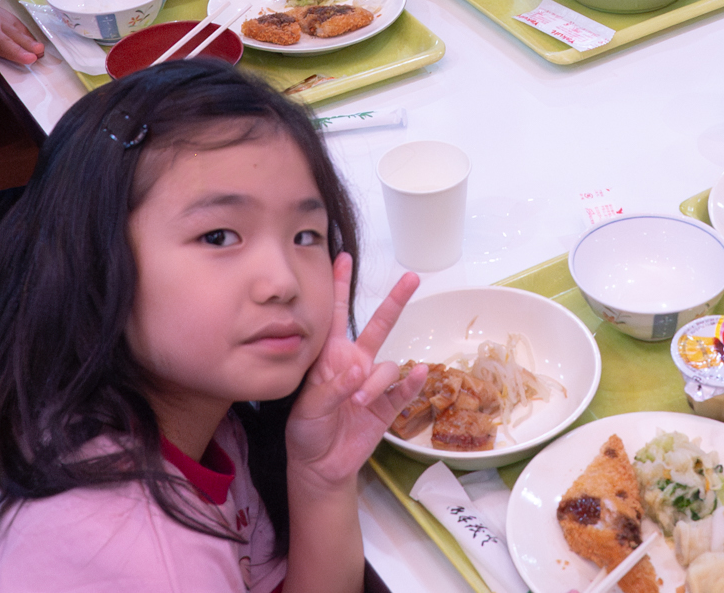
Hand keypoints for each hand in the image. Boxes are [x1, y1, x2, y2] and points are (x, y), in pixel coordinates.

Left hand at [285, 256, 424, 491]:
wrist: (319, 466)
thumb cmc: (306, 431)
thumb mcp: (307, 409)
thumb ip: (331, 388)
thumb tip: (359, 371)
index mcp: (330, 358)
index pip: (335, 316)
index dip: (338, 287)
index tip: (343, 258)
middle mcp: (355, 364)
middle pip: (378, 325)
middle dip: (394, 301)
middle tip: (411, 278)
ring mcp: (373, 384)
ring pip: (386, 366)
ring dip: (374, 382)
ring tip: (357, 402)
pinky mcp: (388, 406)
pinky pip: (404, 389)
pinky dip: (411, 382)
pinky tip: (418, 374)